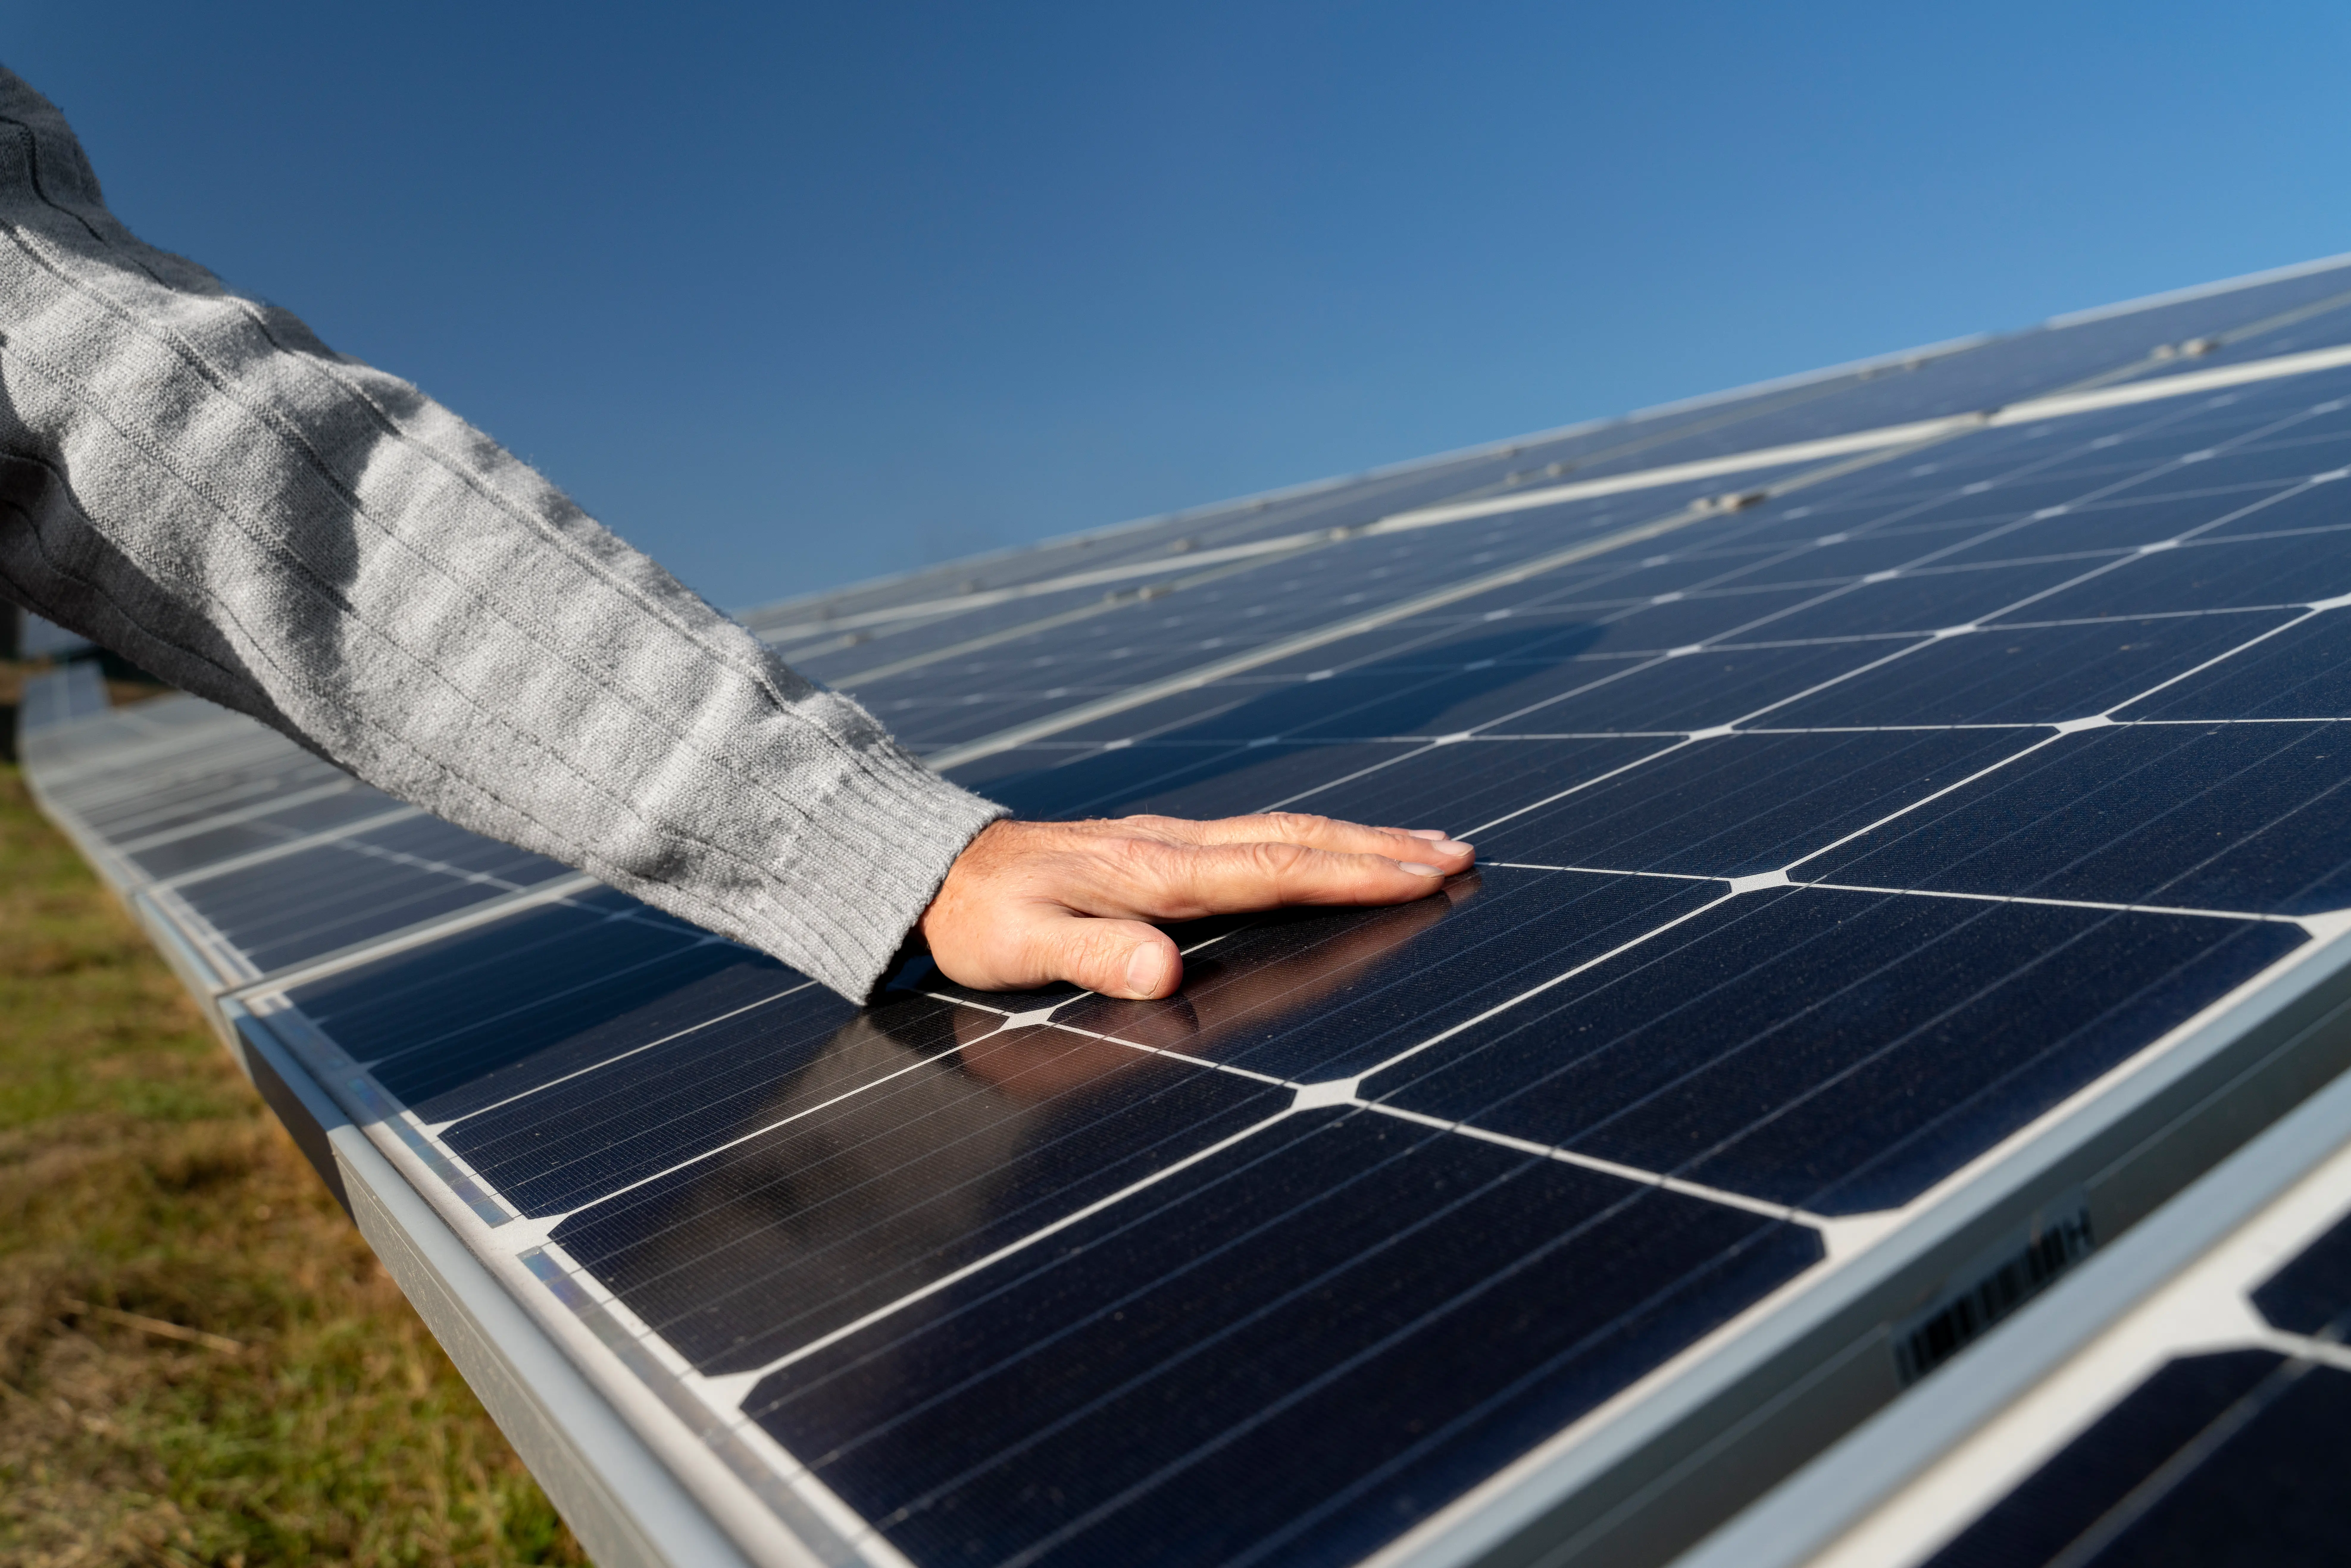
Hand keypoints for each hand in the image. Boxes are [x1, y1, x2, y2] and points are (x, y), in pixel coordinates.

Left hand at [917, 813, 1474, 999]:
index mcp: (1153, 872)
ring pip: (1286, 833)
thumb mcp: (1017, 946)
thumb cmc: (976, 916)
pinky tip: (1340, 848)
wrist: (936, 870)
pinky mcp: (1164, 850)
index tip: (1421, 874)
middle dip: (1382, 849)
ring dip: (1361, 838)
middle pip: (1298, 842)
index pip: (1273, 871)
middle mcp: (1174, 848)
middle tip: (1461, 854)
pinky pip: (1260, 838)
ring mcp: (1172, 843)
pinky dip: (1315, 841)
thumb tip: (1162, 973)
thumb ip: (1089, 956)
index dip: (1351, 874)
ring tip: (1430, 845)